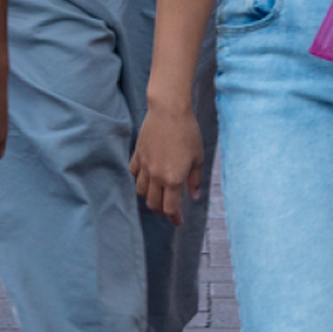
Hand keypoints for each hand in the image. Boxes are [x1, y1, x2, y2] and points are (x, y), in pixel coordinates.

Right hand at [131, 100, 206, 219]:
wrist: (169, 110)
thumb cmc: (188, 132)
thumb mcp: (198, 158)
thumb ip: (195, 180)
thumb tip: (194, 196)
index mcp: (173, 179)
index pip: (170, 208)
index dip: (174, 219)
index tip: (178, 221)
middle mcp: (156, 176)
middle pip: (153, 203)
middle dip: (161, 211)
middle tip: (169, 211)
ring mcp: (144, 165)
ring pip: (141, 191)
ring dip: (149, 197)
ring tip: (157, 195)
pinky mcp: (137, 154)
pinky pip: (134, 173)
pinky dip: (139, 179)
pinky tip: (146, 177)